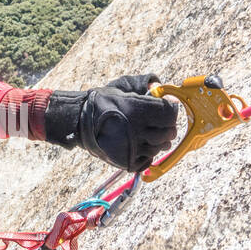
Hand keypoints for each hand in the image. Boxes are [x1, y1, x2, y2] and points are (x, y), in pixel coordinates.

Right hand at [42, 75, 177, 171]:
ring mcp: (130, 147)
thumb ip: (144, 89)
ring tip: (151, 134)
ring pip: (159, 147)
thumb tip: (161, 88)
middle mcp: (135, 129)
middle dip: (169, 127)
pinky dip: (149, 154)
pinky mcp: (125, 161)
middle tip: (163, 123)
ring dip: (159, 141)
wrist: (78, 122)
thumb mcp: (122, 89)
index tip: (169, 107)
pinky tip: (142, 145)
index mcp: (135, 109)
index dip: (172, 110)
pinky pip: (147, 160)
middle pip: (168, 132)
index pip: (169, 113)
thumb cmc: (102, 102)